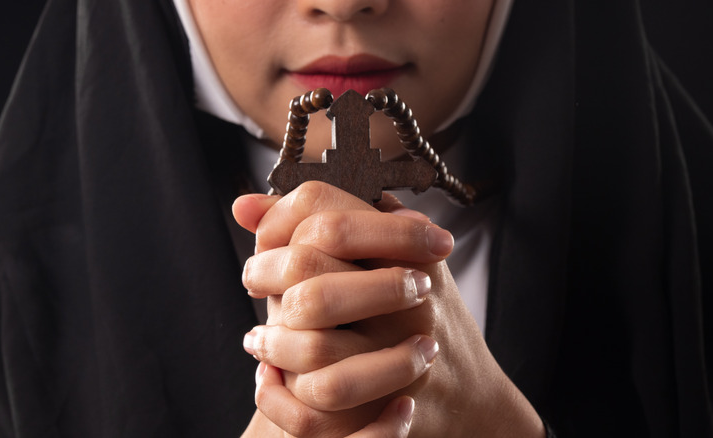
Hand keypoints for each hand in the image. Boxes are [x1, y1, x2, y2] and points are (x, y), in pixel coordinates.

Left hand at [234, 182, 544, 436]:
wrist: (467, 393)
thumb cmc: (418, 313)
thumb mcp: (392, 255)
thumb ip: (331, 220)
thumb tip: (245, 206)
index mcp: (411, 251)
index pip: (325, 214)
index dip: (280, 221)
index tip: (268, 239)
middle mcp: (411, 299)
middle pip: (307, 268)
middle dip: (264, 273)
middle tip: (254, 282)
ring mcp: (402, 355)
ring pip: (310, 343)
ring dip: (271, 341)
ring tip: (260, 340)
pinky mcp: (388, 409)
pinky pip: (315, 407)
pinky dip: (278, 395)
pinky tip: (270, 377)